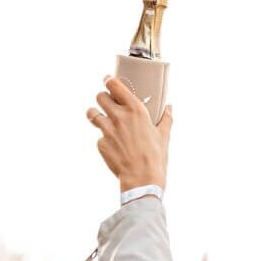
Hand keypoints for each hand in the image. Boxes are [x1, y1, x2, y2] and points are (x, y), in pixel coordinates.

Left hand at [87, 76, 172, 192]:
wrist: (142, 180)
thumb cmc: (155, 158)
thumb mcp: (164, 136)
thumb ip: (166, 119)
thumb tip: (169, 108)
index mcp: (136, 110)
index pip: (114, 85)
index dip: (109, 81)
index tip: (108, 81)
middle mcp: (119, 117)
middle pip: (100, 96)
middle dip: (103, 99)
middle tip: (108, 104)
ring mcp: (107, 131)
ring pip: (92, 113)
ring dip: (95, 115)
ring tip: (101, 120)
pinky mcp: (101, 144)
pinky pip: (98, 137)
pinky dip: (103, 139)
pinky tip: (112, 145)